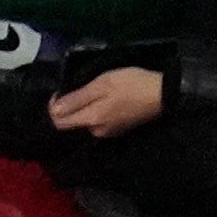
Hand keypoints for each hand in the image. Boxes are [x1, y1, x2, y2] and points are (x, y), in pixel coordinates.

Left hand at [46, 62, 165, 135]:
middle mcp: (97, 132)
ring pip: (85, 122)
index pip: (59, 123)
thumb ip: (77, 98)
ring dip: (82, 108)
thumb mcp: (101, 84)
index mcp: (91, 120)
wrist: (162, 94)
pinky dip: (94, 111)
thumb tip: (54, 110)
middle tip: (76, 86)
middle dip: (68, 107)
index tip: (60, 91)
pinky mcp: (118, 129)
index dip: (54, 107)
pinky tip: (103, 99)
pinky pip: (97, 122)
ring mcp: (108, 132)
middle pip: (72, 123)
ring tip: (91, 90)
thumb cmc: (130, 85)